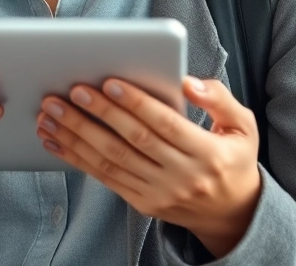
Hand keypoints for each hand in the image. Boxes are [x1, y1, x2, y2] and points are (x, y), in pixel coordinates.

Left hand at [37, 77, 261, 257]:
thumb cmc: (234, 159)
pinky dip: (77, 158)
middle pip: (133, 141)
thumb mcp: (243, 126)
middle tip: (72, 91)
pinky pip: (105, 178)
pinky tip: (57, 140)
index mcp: (208, 154)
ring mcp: (160, 193)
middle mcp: (182, 177)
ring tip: (52, 113)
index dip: (136, 103)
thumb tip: (187, 82)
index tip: (110, 83)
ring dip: (78, 135)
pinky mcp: (143, 203)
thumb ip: (219, 99)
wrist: (232, 213)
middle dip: (99, 114)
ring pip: (112, 161)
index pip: (166, 125)